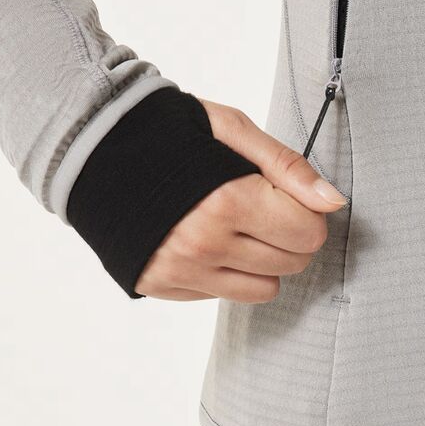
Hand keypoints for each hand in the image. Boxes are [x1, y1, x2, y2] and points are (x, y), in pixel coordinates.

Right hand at [134, 100, 347, 301]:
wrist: (92, 149)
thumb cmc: (167, 131)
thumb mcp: (232, 130)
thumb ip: (287, 167)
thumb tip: (332, 202)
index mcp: (227, 201)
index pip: (307, 232)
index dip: (305, 211)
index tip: (284, 195)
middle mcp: (204, 244)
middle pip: (292, 263)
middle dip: (289, 235)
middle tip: (263, 208)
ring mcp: (182, 270)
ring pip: (265, 290)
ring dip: (264, 261)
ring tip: (238, 227)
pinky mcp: (162, 286)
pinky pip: (225, 295)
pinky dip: (227, 272)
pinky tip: (206, 239)